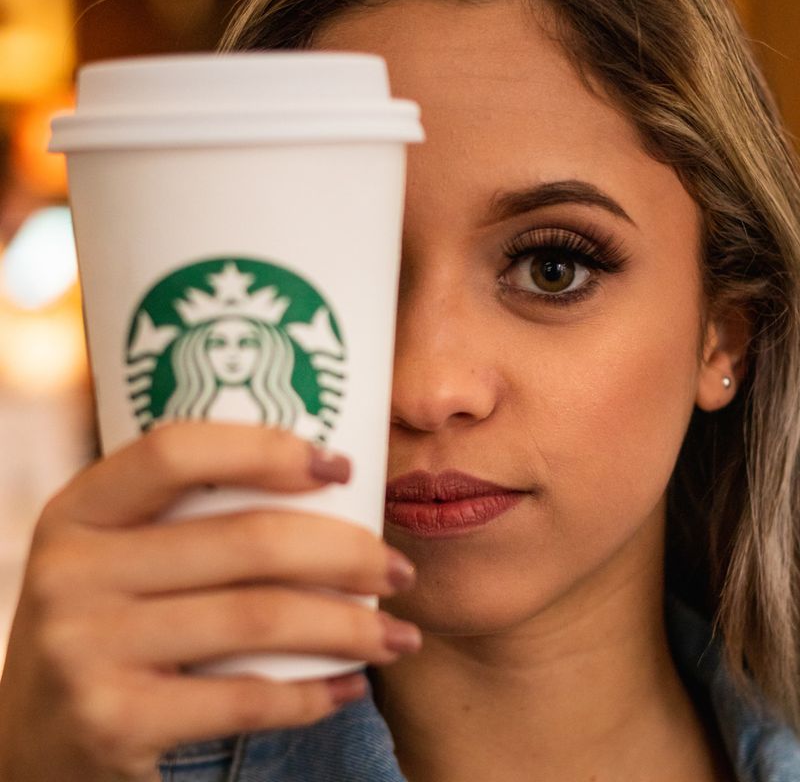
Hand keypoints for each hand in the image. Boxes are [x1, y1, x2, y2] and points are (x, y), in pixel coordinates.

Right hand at [0, 422, 418, 781]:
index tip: (343, 467)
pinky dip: (314, 692)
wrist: (34, 744)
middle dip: (348, 553)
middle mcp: (73, 570)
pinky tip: (350, 685)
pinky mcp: (112, 721)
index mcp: (81, 509)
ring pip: (260, 617)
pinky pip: (245, 696)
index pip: (179, 451)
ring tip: (399, 635)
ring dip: (352, 627)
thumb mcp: (121, 557)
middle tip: (398, 569)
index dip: (269, 449)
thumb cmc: (111, 626)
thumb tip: (328, 484)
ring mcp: (85, 648)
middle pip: (247, 540)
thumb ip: (189, 520)